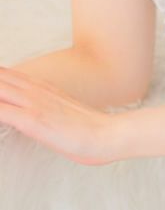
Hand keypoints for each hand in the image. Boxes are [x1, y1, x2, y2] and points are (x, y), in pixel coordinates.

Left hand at [0, 66, 116, 164]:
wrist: (109, 135)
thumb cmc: (87, 130)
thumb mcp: (61, 114)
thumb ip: (43, 108)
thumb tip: (28, 112)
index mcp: (40, 88)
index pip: (4, 74)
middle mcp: (33, 90)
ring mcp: (32, 103)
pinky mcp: (33, 120)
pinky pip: (2, 111)